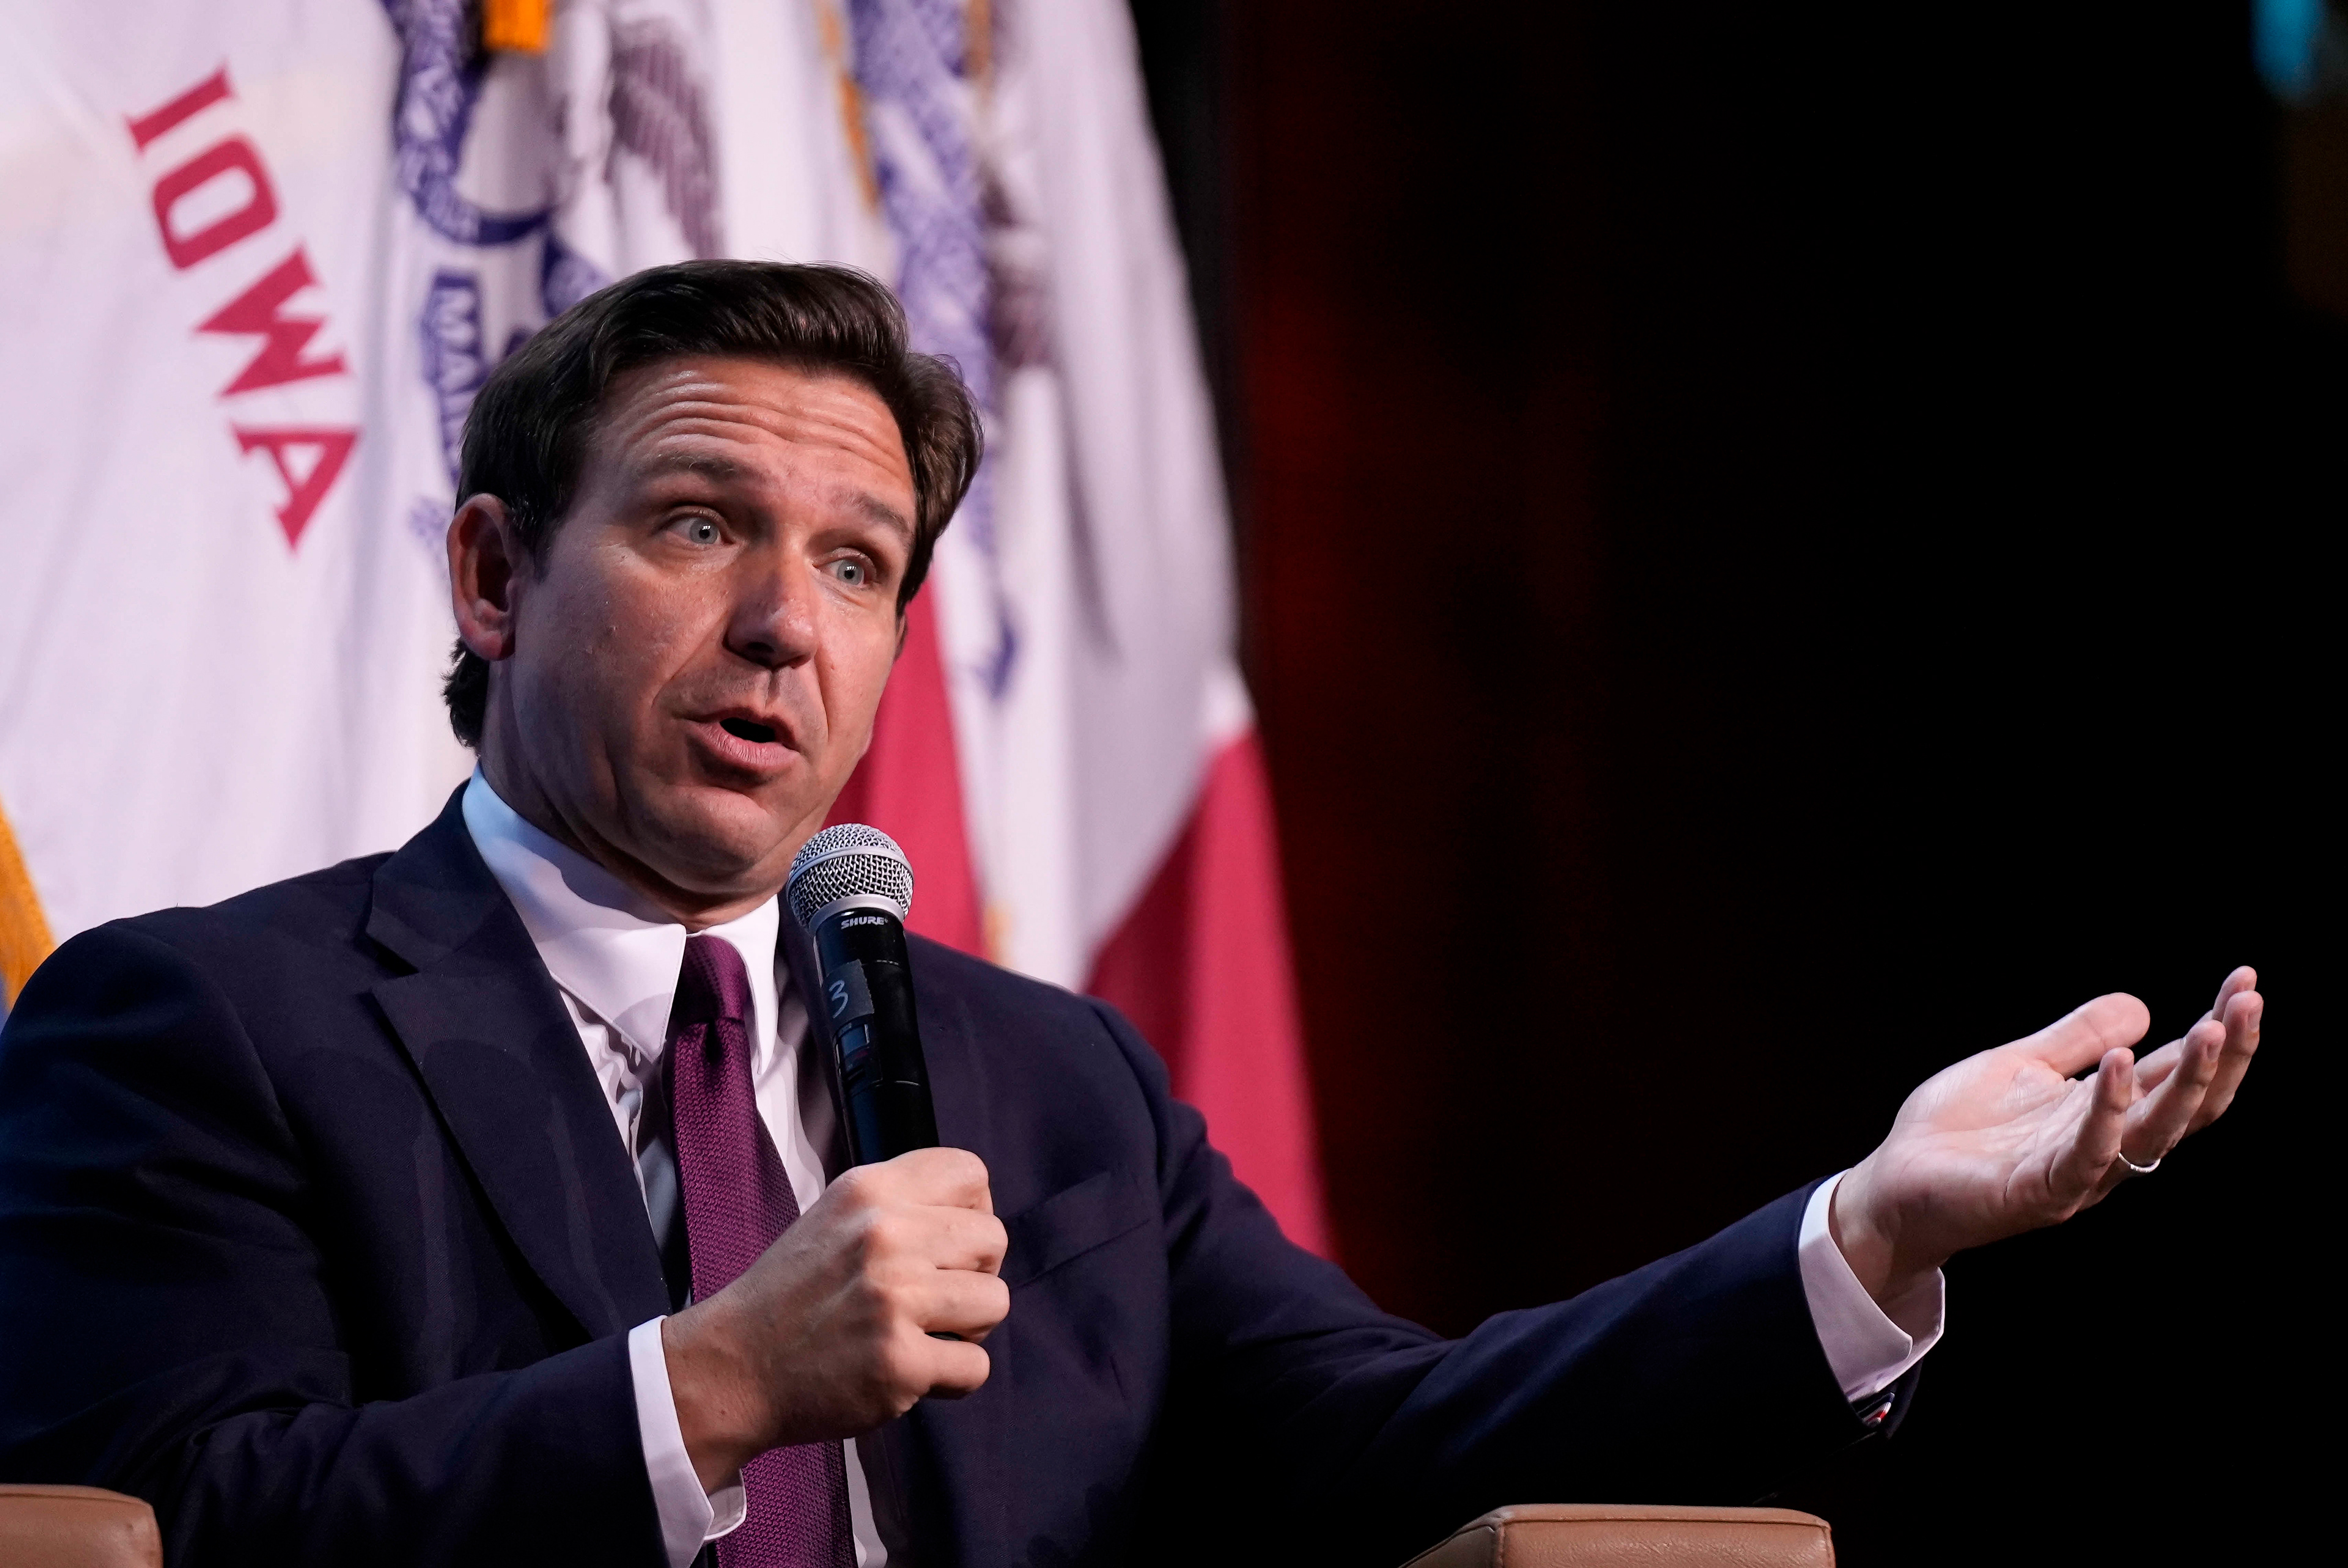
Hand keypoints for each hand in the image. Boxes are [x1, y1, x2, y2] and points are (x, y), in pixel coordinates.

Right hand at [661, 1147, 1008, 1490]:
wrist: (734, 1367)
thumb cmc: (794, 1294)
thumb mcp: (837, 1215)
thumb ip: (902, 1204)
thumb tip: (975, 1214)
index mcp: (870, 1190)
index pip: (970, 1173)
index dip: (971, 1213)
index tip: (945, 1245)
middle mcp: (885, 1234)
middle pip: (994, 1239)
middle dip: (975, 1274)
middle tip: (933, 1299)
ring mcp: (893, 1299)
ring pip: (995, 1302)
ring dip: (969, 1328)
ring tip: (923, 1334)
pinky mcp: (899, 1363)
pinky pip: (976, 1366)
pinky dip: (951, 1378)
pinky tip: (912, 1371)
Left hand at [1832, 967, 2262, 1306]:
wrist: (1894, 1184)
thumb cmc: (1956, 1132)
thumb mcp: (2021, 1066)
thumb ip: (2077, 1040)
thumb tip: (2144, 1007)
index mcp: (2105, 1113)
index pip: (2176, 1070)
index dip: (2217, 1030)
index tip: (2246, 980)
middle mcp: (2107, 1146)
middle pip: (2187, 1103)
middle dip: (2225, 1054)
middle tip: (2251, 1000)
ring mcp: (2078, 1172)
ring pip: (2155, 1131)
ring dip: (2189, 1080)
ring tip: (2213, 1027)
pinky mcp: (2041, 1192)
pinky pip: (2088, 1154)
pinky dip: (2110, 1111)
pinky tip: (2123, 1065)